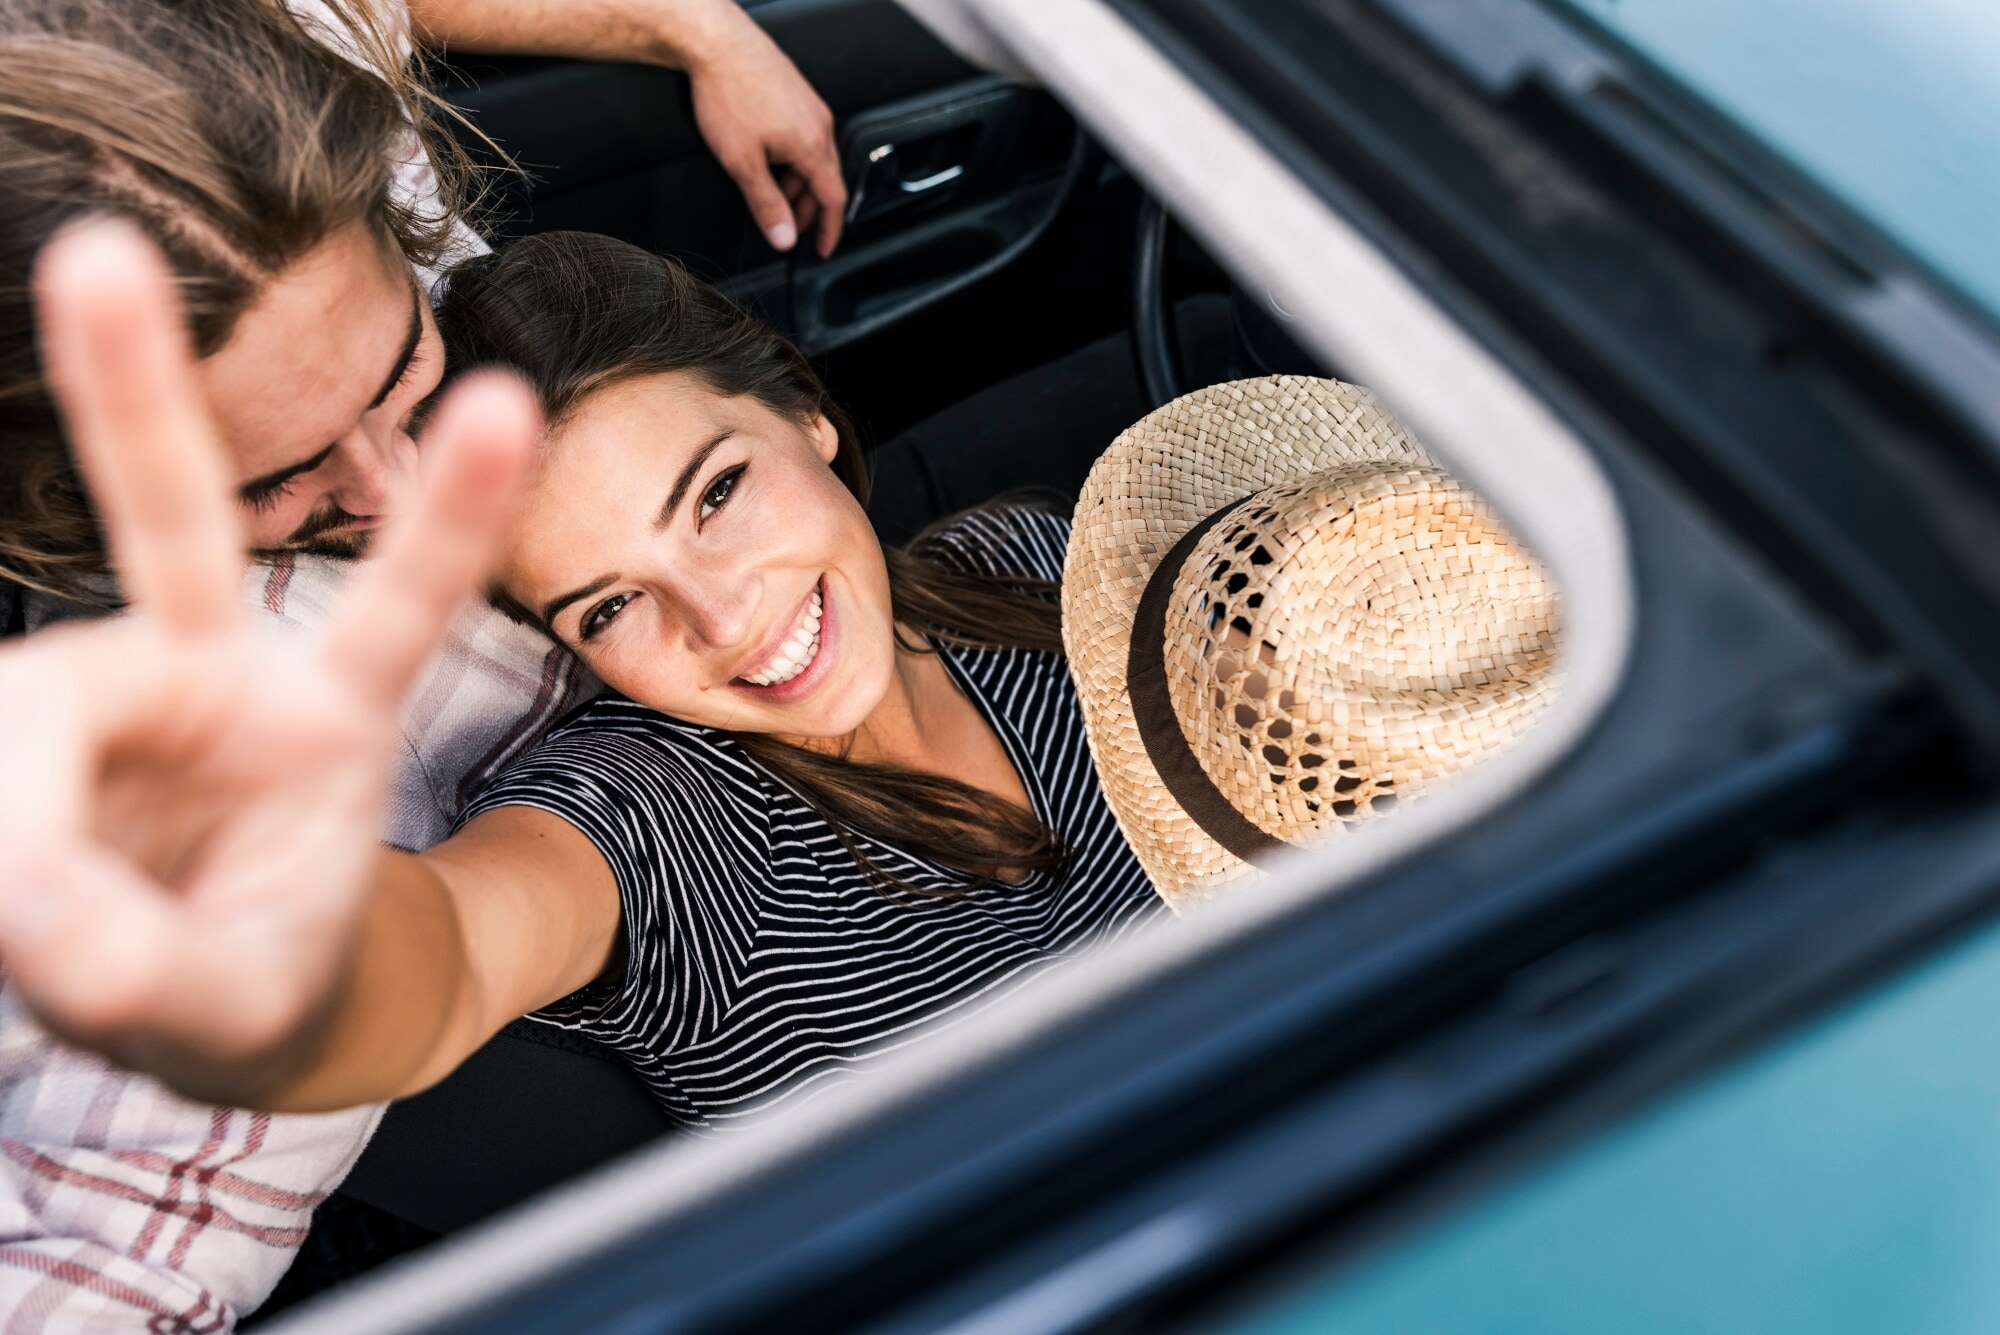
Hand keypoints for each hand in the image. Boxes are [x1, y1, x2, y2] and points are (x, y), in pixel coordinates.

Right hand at [0, 221, 536, 1102]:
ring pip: (28, 718)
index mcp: (332, 716)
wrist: (198, 994)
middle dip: (131, 391)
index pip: (399, 606)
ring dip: (19, 835)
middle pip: (171, 521)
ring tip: (48, 932)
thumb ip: (154, 971)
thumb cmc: (254, 976)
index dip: (449, 514)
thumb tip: (26, 898)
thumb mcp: (237, 1005)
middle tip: (98, 256)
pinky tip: (19, 882)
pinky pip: (1, 738)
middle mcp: (218, 671)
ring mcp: (112, 680)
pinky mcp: (46, 715)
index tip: (508, 404)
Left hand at [684, 7, 846, 257]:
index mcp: (812, 144)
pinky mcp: (797, 93)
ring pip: (813, 158)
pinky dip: (793, 159)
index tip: (822, 249)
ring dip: (798, 184)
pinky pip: (805, 137)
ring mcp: (810, 106)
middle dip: (808, 209)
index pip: (833, 199)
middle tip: (789, 228)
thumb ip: (766, 204)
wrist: (716, 41)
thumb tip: (782, 237)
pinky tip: (770, 161)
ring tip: (773, 196)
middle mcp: (819, 123)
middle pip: (825, 180)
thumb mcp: (742, 162)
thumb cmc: (727, 91)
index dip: (829, 230)